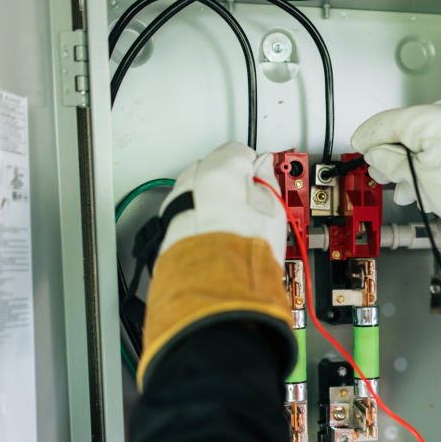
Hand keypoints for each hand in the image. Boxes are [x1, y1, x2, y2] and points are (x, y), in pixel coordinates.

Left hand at [138, 143, 293, 386]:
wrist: (213, 288)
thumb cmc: (241, 252)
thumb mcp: (274, 211)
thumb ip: (268, 185)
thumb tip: (267, 175)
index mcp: (219, 170)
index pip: (240, 153)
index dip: (257, 169)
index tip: (265, 181)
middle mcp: (190, 183)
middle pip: (213, 171)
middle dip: (230, 185)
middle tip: (252, 207)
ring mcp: (175, 206)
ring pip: (196, 196)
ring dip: (212, 205)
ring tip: (236, 230)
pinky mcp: (166, 232)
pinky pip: (186, 220)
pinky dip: (199, 226)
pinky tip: (218, 243)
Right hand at [351, 100, 440, 236]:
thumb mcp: (419, 181)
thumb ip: (390, 163)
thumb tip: (376, 155)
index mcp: (432, 117)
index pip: (386, 122)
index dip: (368, 139)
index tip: (359, 147)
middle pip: (408, 128)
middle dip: (391, 153)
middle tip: (380, 172)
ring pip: (429, 138)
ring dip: (413, 161)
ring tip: (407, 187)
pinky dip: (434, 159)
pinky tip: (431, 183)